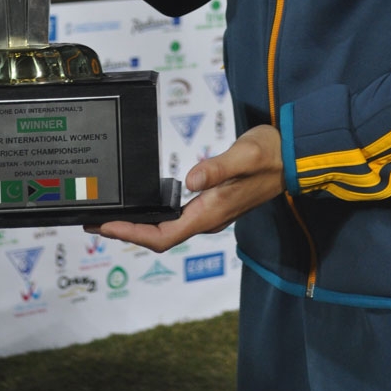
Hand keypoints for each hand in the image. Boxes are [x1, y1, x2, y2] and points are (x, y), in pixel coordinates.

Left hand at [90, 124, 284, 252]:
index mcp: (212, 211)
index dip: (132, 234)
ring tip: (113, 217)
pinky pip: (178, 217)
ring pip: (168, 228)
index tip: (106, 227)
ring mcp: (213, 212)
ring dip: (140, 226)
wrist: (294, 156)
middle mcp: (210, 217)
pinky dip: (156, 215)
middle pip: (161, 237)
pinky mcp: (215, 202)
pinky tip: (147, 205)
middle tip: (96, 222)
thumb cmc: (270, 153)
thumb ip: (217, 168)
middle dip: (127, 232)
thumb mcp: (244, 154)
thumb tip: (190, 181)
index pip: (164, 236)